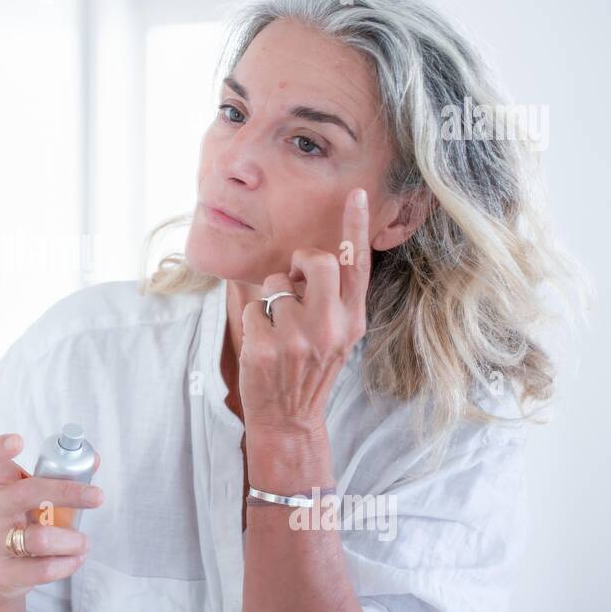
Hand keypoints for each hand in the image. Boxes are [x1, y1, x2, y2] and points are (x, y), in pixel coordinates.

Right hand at [0, 433, 104, 602]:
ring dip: (73, 540)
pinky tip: (75, 558)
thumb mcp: (33, 498)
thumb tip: (93, 458)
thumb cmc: (21, 524)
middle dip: (67, 492)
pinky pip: (42, 569)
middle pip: (26, 493)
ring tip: (84, 542)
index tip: (19, 441)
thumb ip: (60, 476)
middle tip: (97, 496)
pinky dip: (67, 563)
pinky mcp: (0, 572)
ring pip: (40, 538)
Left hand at [238, 187, 370, 443]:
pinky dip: (253, 320)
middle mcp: (332, 327)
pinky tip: (263, 345)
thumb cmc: (307, 368)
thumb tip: (307, 258)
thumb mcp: (335, 336)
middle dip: (297, 263)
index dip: (355, 227)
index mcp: (352, 320)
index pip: (357, 266)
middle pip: (315, 260)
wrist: (289, 417)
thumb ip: (331, 298)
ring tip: (278, 329)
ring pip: (276, 282)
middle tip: (292, 284)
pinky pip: (253, 306)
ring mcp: (300, 338)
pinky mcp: (268, 347)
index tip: (354, 194)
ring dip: (270, 299)